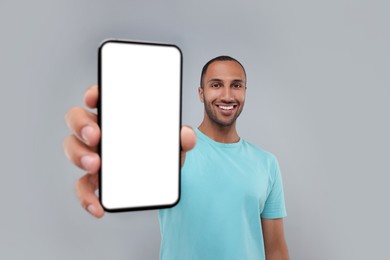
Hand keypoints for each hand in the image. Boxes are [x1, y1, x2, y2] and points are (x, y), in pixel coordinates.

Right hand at [63, 85, 195, 217]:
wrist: (162, 181)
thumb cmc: (161, 153)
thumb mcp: (174, 144)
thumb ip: (182, 138)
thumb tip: (187, 136)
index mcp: (118, 116)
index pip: (100, 97)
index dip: (93, 94)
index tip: (94, 98)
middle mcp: (101, 132)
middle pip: (77, 119)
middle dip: (81, 125)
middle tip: (95, 135)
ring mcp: (94, 155)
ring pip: (74, 149)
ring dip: (79, 156)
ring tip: (95, 165)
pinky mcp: (96, 180)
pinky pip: (83, 186)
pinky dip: (86, 197)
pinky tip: (98, 207)